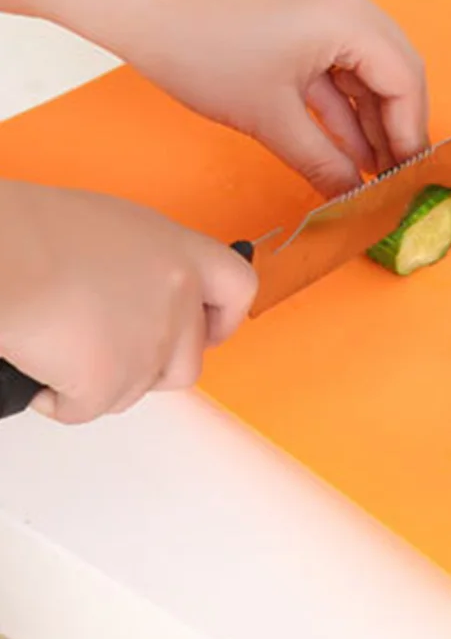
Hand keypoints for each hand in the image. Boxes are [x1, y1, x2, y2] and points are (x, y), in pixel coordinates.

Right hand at [0, 180, 256, 423]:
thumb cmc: (31, 232)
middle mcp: (177, 297)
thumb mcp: (112, 229)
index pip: (238, 288)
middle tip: (111, 351)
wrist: (0, 256)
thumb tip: (138, 291)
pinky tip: (40, 368)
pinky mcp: (112, 380)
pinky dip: (61, 400)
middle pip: (189, 360)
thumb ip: (146, 264)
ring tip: (63, 349)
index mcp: (179, 251)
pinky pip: (90, 409)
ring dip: (104, 382)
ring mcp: (150, 343)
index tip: (208, 331)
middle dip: (151, 368)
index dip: (224, 319)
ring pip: (138, 389)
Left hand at [128, 0, 429, 196]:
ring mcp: (327, 4)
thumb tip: (355, 198)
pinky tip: (349, 147)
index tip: (408, 177)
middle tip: (395, 177)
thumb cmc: (202, 53)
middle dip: (397, 127)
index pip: (404, 80)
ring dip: (372, 118)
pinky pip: (342, 61)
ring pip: (371, 68)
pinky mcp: (306, 14)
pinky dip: (346, 102)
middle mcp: (346, 1)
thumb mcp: (271, 120)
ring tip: (372, 171)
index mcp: (346, 16)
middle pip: (397, 70)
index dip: (409, 134)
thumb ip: (324, 162)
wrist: (144, 8)